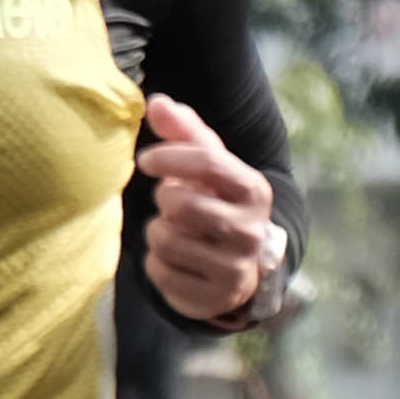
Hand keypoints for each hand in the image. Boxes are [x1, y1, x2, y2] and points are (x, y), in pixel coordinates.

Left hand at [138, 91, 285, 325]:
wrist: (243, 266)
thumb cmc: (218, 202)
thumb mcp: (209, 165)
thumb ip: (184, 131)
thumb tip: (156, 101)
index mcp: (253, 190)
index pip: (208, 162)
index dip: (169, 156)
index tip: (146, 160)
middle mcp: (251, 231)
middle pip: (181, 203)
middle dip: (165, 199)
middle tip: (173, 203)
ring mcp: (235, 268)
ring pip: (166, 238)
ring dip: (158, 231)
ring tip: (176, 231)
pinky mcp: (213, 297)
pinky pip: (160, 272)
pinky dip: (156, 262)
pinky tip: (175, 258)